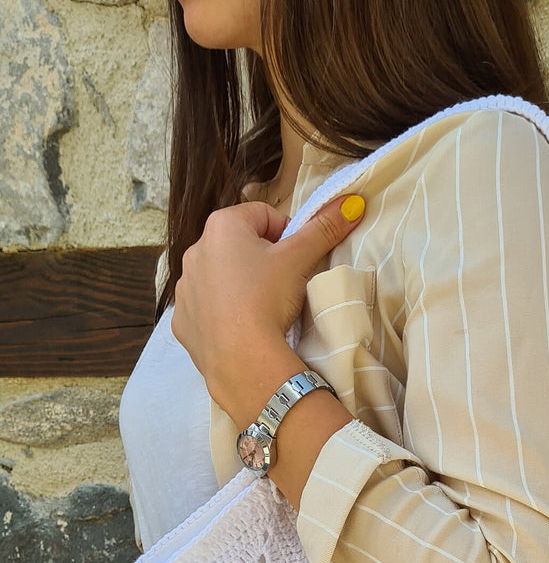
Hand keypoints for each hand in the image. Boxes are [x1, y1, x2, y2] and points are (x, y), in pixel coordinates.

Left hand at [169, 192, 365, 411]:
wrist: (241, 359)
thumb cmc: (267, 298)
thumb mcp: (300, 258)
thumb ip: (325, 228)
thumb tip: (351, 204)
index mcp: (222, 226)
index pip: (264, 215)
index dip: (287, 234)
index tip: (296, 259)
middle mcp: (196, 250)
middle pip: (240, 244)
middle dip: (263, 259)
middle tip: (282, 285)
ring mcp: (185, 287)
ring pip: (221, 276)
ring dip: (241, 284)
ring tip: (261, 308)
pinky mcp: (183, 320)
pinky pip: (206, 307)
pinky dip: (223, 313)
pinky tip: (240, 327)